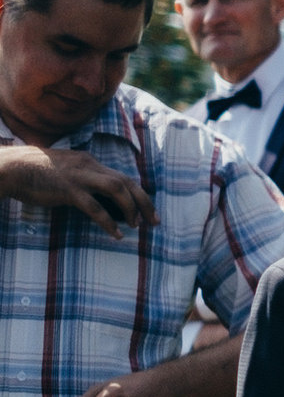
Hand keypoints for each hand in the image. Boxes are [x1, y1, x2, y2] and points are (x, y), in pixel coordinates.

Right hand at [0, 147, 155, 237]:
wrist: (11, 168)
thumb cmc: (35, 173)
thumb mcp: (65, 170)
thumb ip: (83, 179)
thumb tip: (98, 197)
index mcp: (90, 162)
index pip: (123, 177)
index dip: (139, 194)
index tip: (149, 211)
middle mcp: (89, 166)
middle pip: (127, 182)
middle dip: (144, 202)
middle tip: (154, 222)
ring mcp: (79, 177)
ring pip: (117, 189)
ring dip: (131, 209)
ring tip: (136, 226)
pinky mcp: (68, 189)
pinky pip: (95, 207)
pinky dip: (108, 222)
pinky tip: (116, 234)